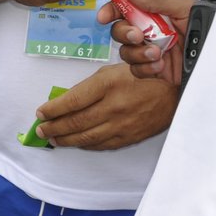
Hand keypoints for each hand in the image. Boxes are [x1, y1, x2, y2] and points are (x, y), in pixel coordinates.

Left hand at [33, 61, 178, 148]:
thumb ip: (90, 86)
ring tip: (52, 139)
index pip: (72, 101)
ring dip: (66, 139)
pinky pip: (102, 144)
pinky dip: (86, 145)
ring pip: (86, 137)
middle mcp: (113, 106)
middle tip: (41, 130)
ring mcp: (121, 125)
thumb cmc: (143, 76)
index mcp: (107, 84)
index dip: (53, 109)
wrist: (175, 93)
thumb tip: (67, 101)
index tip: (41, 112)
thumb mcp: (113, 71)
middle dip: (54, 127)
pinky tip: (76, 143)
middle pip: (76, 122)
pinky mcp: (129, 137)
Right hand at [95, 0, 195, 85]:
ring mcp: (150, 51)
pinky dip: (145, 68)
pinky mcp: (154, 70)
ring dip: (137, 54)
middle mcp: (149, 31)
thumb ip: (154, 1)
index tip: (105, 17)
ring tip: (157, 55)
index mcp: (153, 13)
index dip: (111, 11)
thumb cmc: (207, 26)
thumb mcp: (182, 8)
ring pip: (126, 52)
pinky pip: (137, 70)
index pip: (124, 8)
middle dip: (124, 34)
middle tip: (139, 37)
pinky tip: (160, 66)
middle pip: (119, 31)